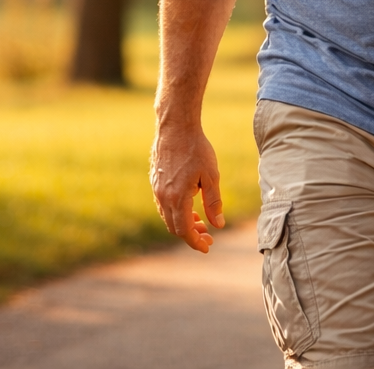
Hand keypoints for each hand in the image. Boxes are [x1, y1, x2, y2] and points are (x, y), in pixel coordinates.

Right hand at [150, 119, 224, 252]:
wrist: (176, 126)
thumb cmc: (197, 149)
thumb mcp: (211, 176)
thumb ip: (214, 203)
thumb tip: (218, 225)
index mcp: (177, 198)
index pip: (184, 230)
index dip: (195, 242)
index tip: (207, 247)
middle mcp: (163, 196)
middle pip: (174, 227)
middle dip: (191, 235)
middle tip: (208, 235)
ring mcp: (156, 188)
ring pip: (167, 216)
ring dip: (183, 223)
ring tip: (200, 221)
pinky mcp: (155, 180)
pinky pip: (163, 204)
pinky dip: (175, 212)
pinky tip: (188, 206)